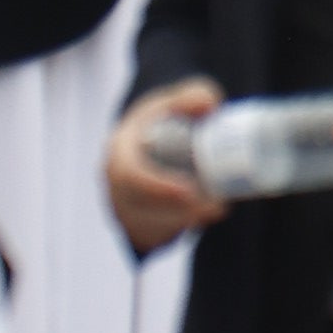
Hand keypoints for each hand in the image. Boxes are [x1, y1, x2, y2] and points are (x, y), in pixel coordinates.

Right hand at [107, 79, 227, 250]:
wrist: (151, 139)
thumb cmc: (166, 118)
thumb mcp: (176, 100)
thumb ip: (193, 96)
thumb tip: (210, 104)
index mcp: (119, 149)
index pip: (127, 174)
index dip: (156, 186)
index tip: (190, 191)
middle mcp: (114, 182)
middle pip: (139, 207)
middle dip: (178, 212)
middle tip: (217, 206)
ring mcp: (122, 206)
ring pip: (148, 225)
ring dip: (183, 223)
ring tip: (218, 208)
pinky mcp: (135, 223)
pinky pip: (152, 235)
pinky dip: (179, 230)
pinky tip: (205, 217)